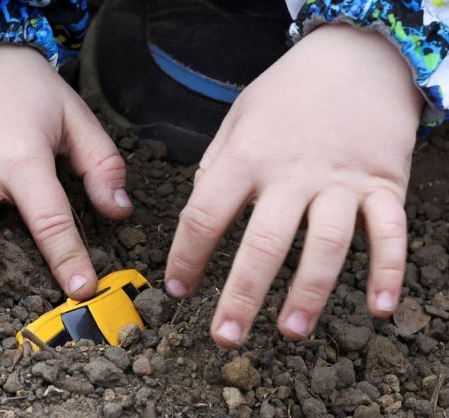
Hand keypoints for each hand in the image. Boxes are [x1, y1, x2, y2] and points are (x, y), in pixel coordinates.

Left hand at [165, 25, 422, 346]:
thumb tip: (200, 213)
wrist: (356, 56)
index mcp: (248, 156)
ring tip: (289, 332)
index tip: (177, 289)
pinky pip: (391, 233)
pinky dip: (390, 270)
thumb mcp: (237, 118)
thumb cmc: (287, 93)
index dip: (186, 256)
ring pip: (327, 245)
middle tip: (225, 337)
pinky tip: (381, 308)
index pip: (205, 214)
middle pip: (265, 242)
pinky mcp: (385, 184)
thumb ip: (216, 166)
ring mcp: (343, 181)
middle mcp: (293, 173)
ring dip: (310, 294)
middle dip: (242, 295)